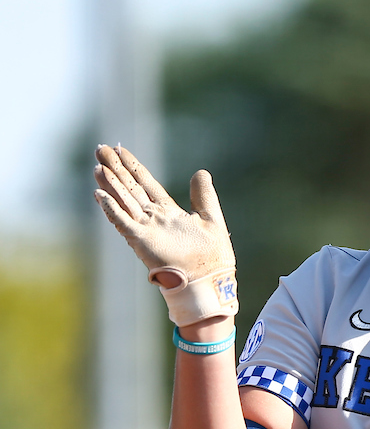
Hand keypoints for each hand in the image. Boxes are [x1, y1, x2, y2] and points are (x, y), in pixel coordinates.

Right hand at [93, 144, 237, 326]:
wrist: (210, 279)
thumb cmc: (213, 256)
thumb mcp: (211, 218)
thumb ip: (203, 196)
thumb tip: (201, 172)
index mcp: (169, 213)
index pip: (146, 184)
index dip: (134, 167)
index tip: (121, 150)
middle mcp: (154, 219)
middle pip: (131, 189)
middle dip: (116, 169)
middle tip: (101, 149)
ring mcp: (146, 229)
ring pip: (124, 201)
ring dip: (111, 184)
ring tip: (98, 165)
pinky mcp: (142, 241)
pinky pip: (123, 222)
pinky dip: (112, 209)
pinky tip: (100, 194)